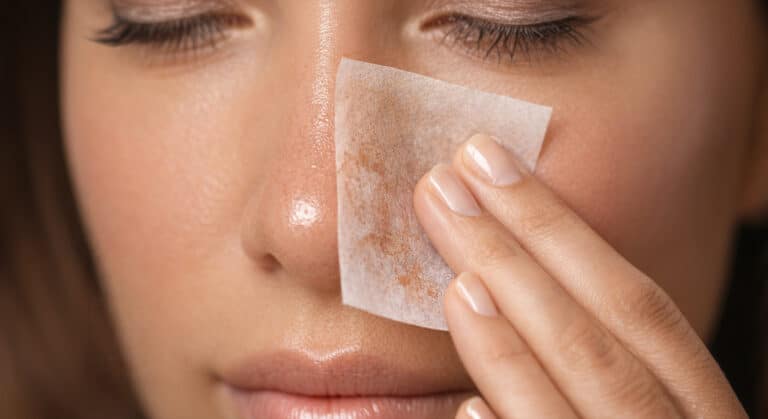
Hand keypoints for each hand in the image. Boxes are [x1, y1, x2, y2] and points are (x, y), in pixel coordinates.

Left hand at [413, 134, 746, 418]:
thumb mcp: (658, 409)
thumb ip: (610, 361)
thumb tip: (515, 282)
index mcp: (703, 408)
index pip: (639, 306)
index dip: (562, 230)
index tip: (488, 163)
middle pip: (599, 342)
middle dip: (516, 258)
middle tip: (443, 186)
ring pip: (572, 408)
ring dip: (508, 344)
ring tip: (454, 281)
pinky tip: (466, 405)